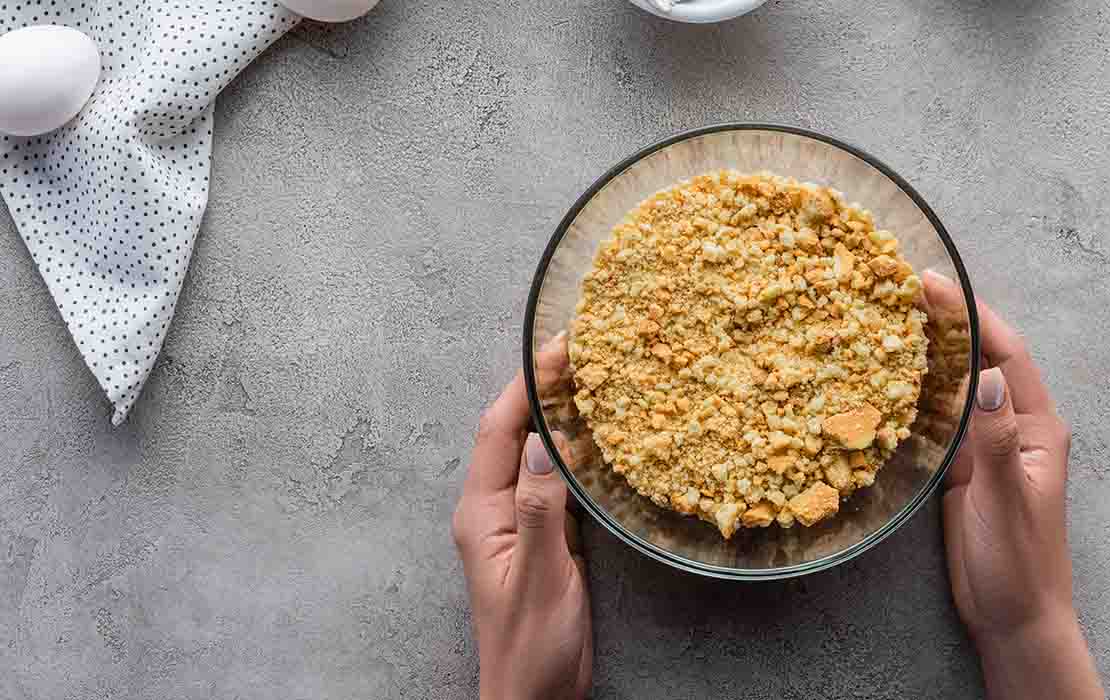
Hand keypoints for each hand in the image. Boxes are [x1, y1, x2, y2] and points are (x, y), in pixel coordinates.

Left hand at [452, 366, 591, 699]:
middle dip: (543, 387)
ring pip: (535, 451)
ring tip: (595, 378)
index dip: (527, 384)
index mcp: (481, 514)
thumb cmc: (530, 646)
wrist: (534, 696)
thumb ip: (540, 512)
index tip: (558, 348)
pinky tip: (601, 437)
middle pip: (513, 431)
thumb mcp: (539, 578)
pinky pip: (555, 478)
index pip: (499, 431)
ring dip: (560, 414)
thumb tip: (541, 446)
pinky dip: (576, 450)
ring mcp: (518, 521)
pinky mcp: (544, 536)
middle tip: (584, 349)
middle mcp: (493, 509)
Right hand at [926, 271, 1104, 699]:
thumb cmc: (1019, 564)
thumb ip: (997, 438)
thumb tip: (983, 374)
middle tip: (904, 287)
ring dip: (931, 352)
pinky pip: (942, 420)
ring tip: (891, 317)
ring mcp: (990, 447)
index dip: (971, 314)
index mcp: (1039, 428)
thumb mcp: (1006, 500)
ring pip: (958, 386)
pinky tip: (890, 377)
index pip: (1004, 354)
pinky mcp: (965, 469)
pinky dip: (919, 394)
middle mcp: (1017, 428)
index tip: (934, 283)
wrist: (1015, 618)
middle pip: (981, 359)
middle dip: (949, 321)